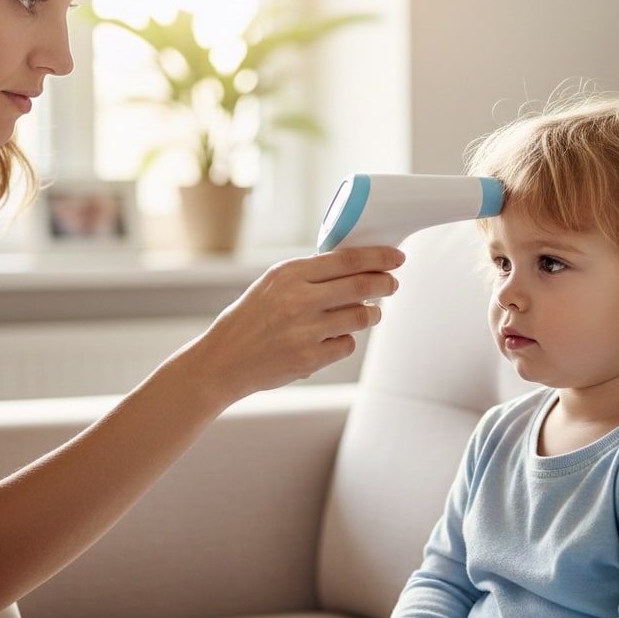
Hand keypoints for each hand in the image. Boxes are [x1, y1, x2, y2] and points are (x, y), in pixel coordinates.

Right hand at [196, 246, 403, 400]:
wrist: (222, 361)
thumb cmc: (250, 319)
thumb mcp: (272, 284)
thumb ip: (308, 275)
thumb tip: (355, 266)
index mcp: (289, 274)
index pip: (347, 259)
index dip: (378, 257)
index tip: (396, 257)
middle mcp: (298, 299)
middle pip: (361, 285)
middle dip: (386, 283)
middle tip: (393, 283)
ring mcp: (305, 330)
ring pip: (361, 315)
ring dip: (372, 313)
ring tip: (370, 312)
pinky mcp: (309, 359)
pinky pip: (347, 344)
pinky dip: (347, 339)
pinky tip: (337, 336)